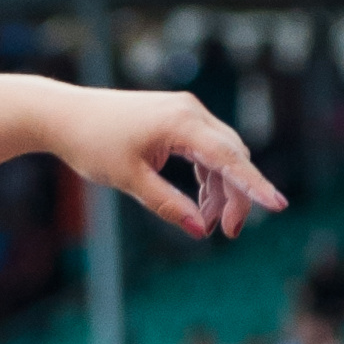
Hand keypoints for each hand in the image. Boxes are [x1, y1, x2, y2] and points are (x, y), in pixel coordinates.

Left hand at [57, 85, 284, 242]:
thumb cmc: (93, 144)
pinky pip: (205, 150)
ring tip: (209, 223)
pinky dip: (207, 177)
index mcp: (181, 123)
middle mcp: (190, 111)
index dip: (255, 186)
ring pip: (220, 154)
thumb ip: (167, 205)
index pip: (229, 159)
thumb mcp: (129, 180)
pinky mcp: (177, 119)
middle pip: (231, 157)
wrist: (65, 115)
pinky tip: (201, 204)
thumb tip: (198, 229)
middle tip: (228, 232)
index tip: (278, 206)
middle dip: (236, 196)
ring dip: (220, 189)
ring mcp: (185, 112)